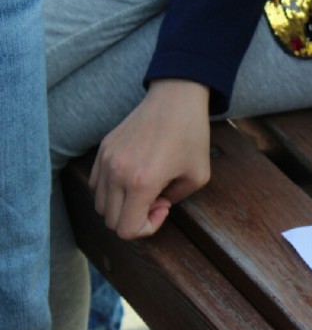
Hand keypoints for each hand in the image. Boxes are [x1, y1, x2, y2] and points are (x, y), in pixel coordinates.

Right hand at [89, 79, 210, 238]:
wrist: (175, 99)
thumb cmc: (192, 136)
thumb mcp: (198, 176)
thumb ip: (174, 200)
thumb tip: (154, 206)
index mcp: (142, 182)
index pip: (127, 230)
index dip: (147, 228)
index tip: (164, 207)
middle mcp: (117, 173)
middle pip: (111, 221)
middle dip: (135, 218)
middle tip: (157, 199)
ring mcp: (106, 160)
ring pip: (100, 204)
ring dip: (122, 205)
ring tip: (145, 188)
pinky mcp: (102, 150)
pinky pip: (96, 184)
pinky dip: (111, 190)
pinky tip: (134, 177)